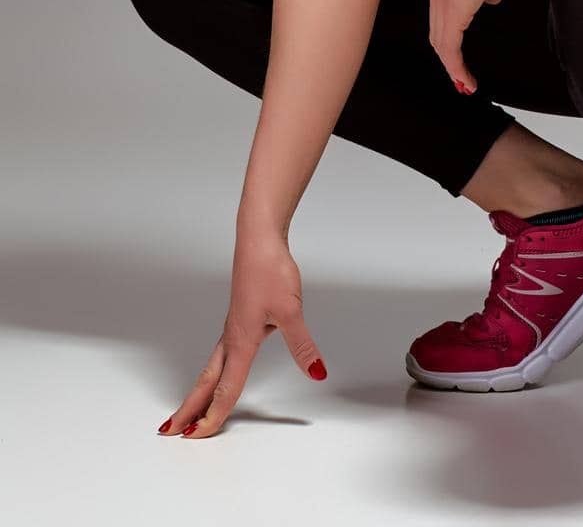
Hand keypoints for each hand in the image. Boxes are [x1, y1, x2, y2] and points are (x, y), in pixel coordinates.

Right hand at [158, 229, 325, 439]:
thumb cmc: (270, 270)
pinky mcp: (238, 318)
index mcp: (241, 341)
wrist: (259, 240)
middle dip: (189, 409)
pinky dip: (210, 374)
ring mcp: (232, 328)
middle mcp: (232, 338)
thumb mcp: (290, 310)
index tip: (196, 437)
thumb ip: (302, 345)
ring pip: (209, 369)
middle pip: (206, 382)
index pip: (226, 388)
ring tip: (185, 412)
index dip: (213, 415)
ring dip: (196, 393)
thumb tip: (317, 372)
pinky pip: (219, 355)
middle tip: (171, 432)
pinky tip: (216, 374)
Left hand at [427, 0, 516, 93]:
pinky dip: (456, 68)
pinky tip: (465, 80)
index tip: (456, 50)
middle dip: (448, 56)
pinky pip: (450, 51)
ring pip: (442, 44)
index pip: (442, 15)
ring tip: (463, 82)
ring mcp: (442, 5)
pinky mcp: (451, 16)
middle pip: (437, 33)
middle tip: (458, 74)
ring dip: (452, 66)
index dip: (449, 34)